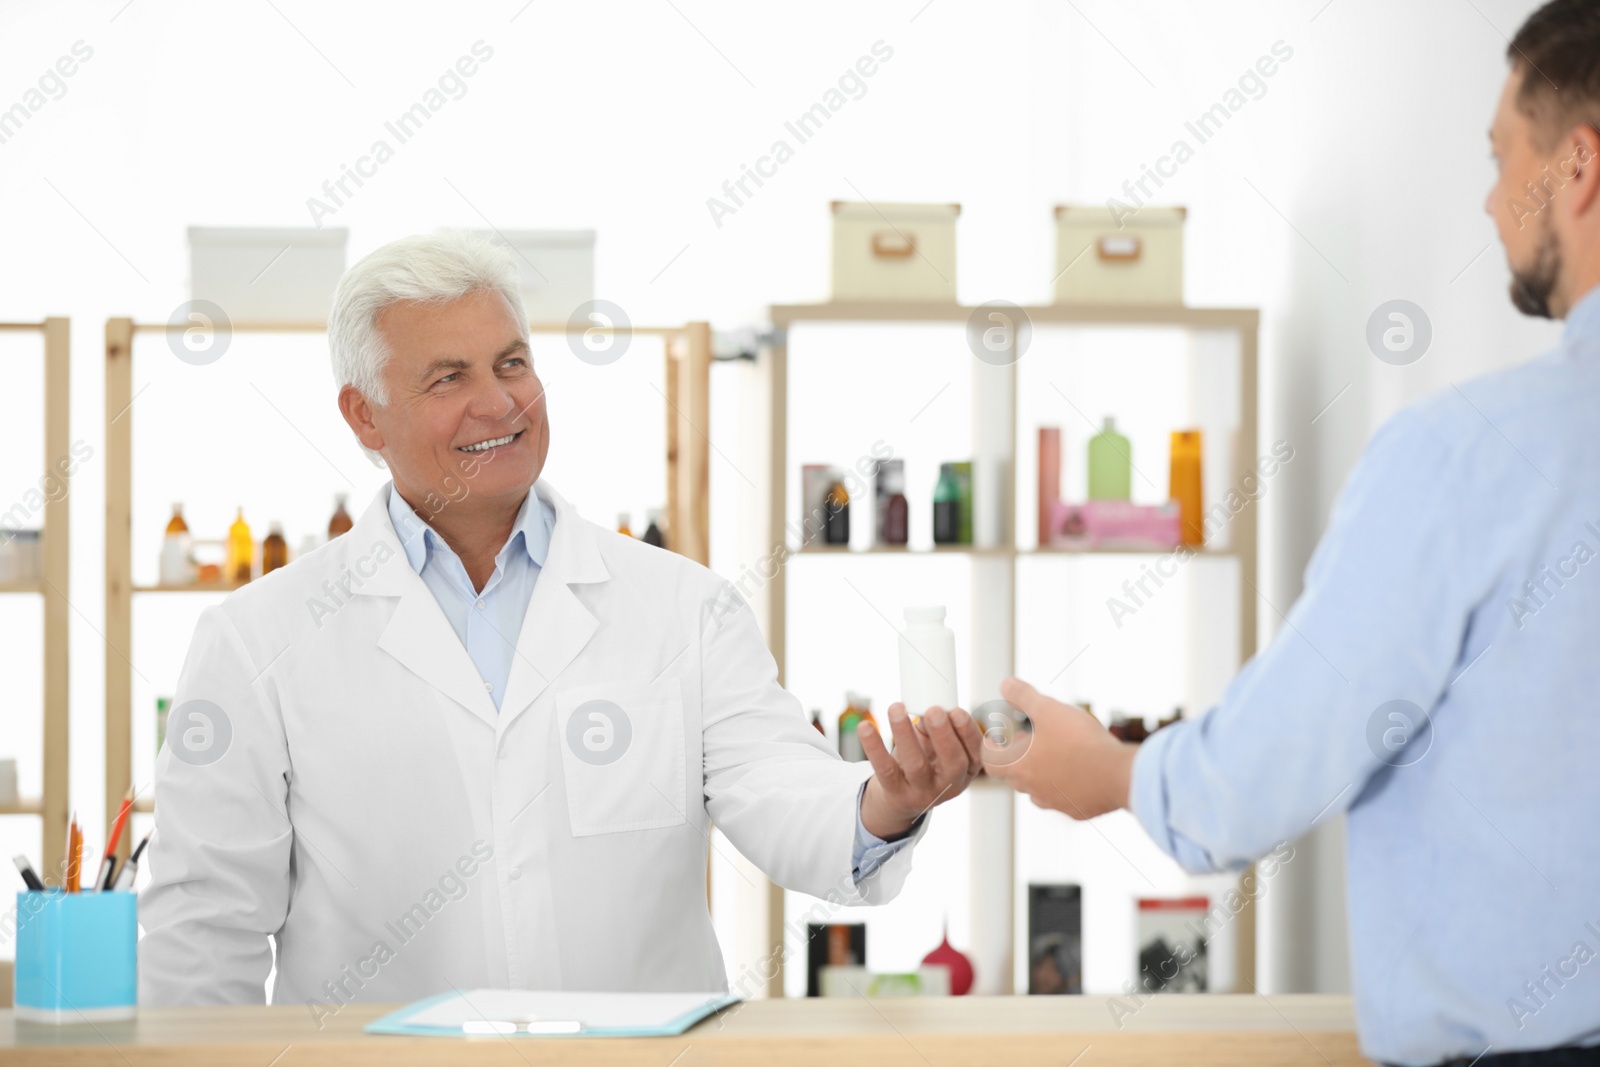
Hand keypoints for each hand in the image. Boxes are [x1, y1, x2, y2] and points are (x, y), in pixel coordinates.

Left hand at [859, 703, 983, 839]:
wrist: (902, 799)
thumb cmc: (926, 762)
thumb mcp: (937, 746)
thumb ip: (935, 727)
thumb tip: (924, 706)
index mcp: (966, 770)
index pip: (976, 753)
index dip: (968, 732)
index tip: (957, 710)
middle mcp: (949, 785)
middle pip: (952, 762)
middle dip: (944, 735)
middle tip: (934, 711)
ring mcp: (923, 792)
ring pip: (916, 764)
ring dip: (905, 734)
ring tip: (896, 708)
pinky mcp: (896, 793)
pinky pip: (885, 769)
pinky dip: (874, 746)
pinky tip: (865, 727)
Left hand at [982, 677, 1136, 820]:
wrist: (1118, 774)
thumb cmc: (1080, 741)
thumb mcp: (1049, 709)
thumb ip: (1024, 697)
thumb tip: (1006, 684)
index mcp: (1019, 766)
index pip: (990, 761)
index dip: (990, 748)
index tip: (995, 739)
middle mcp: (1032, 789)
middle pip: (1013, 775)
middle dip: (1017, 757)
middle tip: (1026, 740)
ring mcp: (1055, 803)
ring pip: (1037, 790)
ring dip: (1039, 774)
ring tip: (1052, 755)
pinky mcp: (1077, 811)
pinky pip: (1064, 799)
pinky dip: (1065, 786)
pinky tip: (1078, 772)